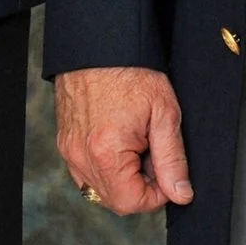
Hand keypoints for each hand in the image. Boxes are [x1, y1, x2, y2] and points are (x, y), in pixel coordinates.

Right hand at [55, 67, 192, 214]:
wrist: (99, 41)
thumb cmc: (131, 70)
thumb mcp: (164, 114)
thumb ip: (173, 160)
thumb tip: (180, 195)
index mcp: (106, 152)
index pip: (132, 203)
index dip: (156, 193)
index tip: (164, 168)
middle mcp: (81, 155)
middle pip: (114, 200)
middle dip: (138, 184)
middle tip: (149, 150)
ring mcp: (69, 149)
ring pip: (99, 187)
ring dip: (121, 177)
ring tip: (133, 142)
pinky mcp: (65, 141)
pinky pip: (85, 171)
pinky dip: (105, 166)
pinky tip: (117, 139)